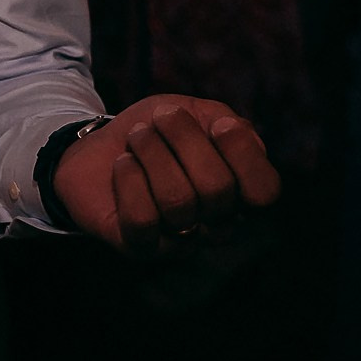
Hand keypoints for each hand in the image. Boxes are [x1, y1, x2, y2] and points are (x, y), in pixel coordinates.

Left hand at [49, 96, 282, 255]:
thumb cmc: (153, 132)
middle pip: (217, 188)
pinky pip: (143, 220)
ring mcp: (179, 241)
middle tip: (160, 119)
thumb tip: (235, 133)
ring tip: (137, 138)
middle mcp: (216, 224)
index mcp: (237, 193)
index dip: (243, 153)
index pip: (265, 191)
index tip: (218, 124)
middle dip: (183, 139)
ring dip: (151, 152)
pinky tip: (123, 165)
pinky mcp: (140, 247)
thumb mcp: (192, 112)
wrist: (96, 146)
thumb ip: (224, 121)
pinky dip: (129, 180)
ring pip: (178, 201)